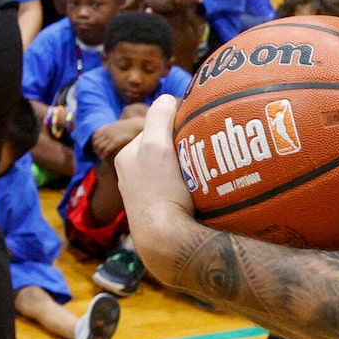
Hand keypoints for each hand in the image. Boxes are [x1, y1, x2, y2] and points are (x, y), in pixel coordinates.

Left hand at [112, 95, 198, 274]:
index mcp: (126, 158)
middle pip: (164, 150)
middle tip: (209, 146)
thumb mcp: (155, 147)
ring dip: (191, 166)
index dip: (176, 124)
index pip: (153, 128)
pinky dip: (192, 185)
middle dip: (184, 146)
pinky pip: (180, 190)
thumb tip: (166, 97)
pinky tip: (207, 188)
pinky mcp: (163, 213)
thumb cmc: (159, 191)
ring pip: (173, 170)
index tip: (198, 124)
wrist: (166, 241)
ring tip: (212, 166)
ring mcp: (147, 196)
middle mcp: (132, 176)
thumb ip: (158, 119)